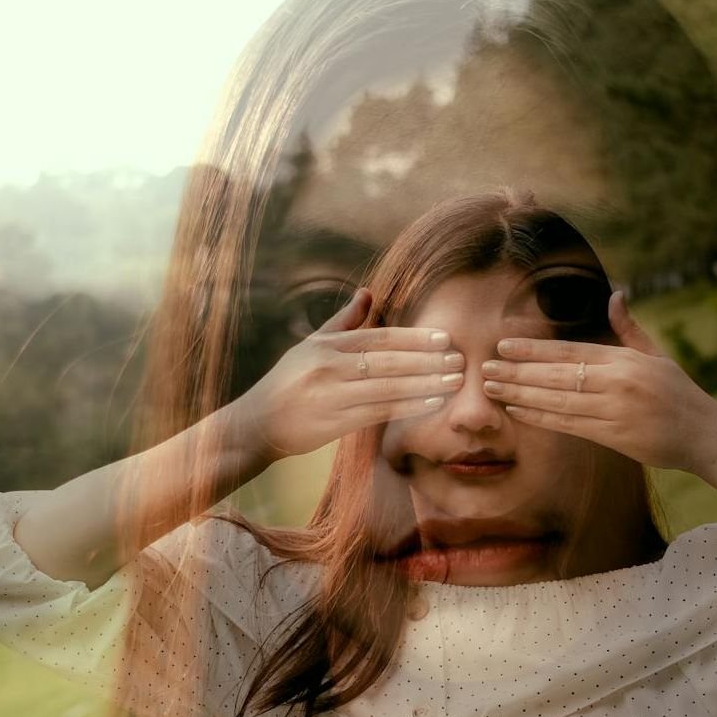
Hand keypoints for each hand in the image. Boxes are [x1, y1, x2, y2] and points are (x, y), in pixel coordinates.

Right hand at [230, 288, 464, 461]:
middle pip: (388, 361)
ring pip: (387, 388)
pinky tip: (430, 404)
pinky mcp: (333, 423)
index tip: (444, 338)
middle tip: (459, 359)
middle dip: (427, 361)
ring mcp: (331, 396)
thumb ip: (344, 321)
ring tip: (453, 382)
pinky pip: (378, 413)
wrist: (256, 423)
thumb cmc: (289, 381)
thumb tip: (369, 292)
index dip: (415, 338)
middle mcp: (329, 367)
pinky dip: (406, 407)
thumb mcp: (311, 345)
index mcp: (327, 346)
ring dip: (425, 385)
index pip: (379, 338)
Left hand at [480, 291, 716, 471]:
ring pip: (557, 401)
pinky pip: (569, 425)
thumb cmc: (678, 393)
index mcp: (624, 359)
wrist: (705, 434)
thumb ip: (629, 328)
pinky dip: (541, 418)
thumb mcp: (656, 355)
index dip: (534, 349)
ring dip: (520, 395)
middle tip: (484, 368)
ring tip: (492, 389)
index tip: (504, 346)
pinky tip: (518, 412)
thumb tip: (616, 295)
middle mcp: (617, 382)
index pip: (569, 351)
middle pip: (556, 375)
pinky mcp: (614, 436)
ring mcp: (615, 410)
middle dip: (517, 372)